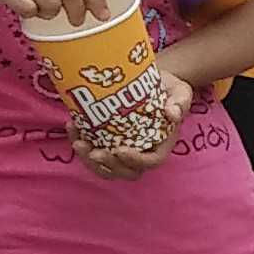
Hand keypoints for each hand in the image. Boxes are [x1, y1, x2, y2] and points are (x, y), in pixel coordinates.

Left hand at [71, 66, 188, 177]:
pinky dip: (81, 143)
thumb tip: (172, 113)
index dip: (136, 161)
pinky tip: (72, 126)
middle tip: (94, 152)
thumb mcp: (180, 92)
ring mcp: (123, 148)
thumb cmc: (170, 89)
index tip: (120, 149)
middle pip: (127, 171)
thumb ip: (180, 103)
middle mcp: (143, 152)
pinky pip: (93, 151)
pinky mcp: (107, 141)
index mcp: (161, 144)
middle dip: (109, 165)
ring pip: (107, 167)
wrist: (155, 82)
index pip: (151, 161)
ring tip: (78, 143)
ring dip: (90, 161)